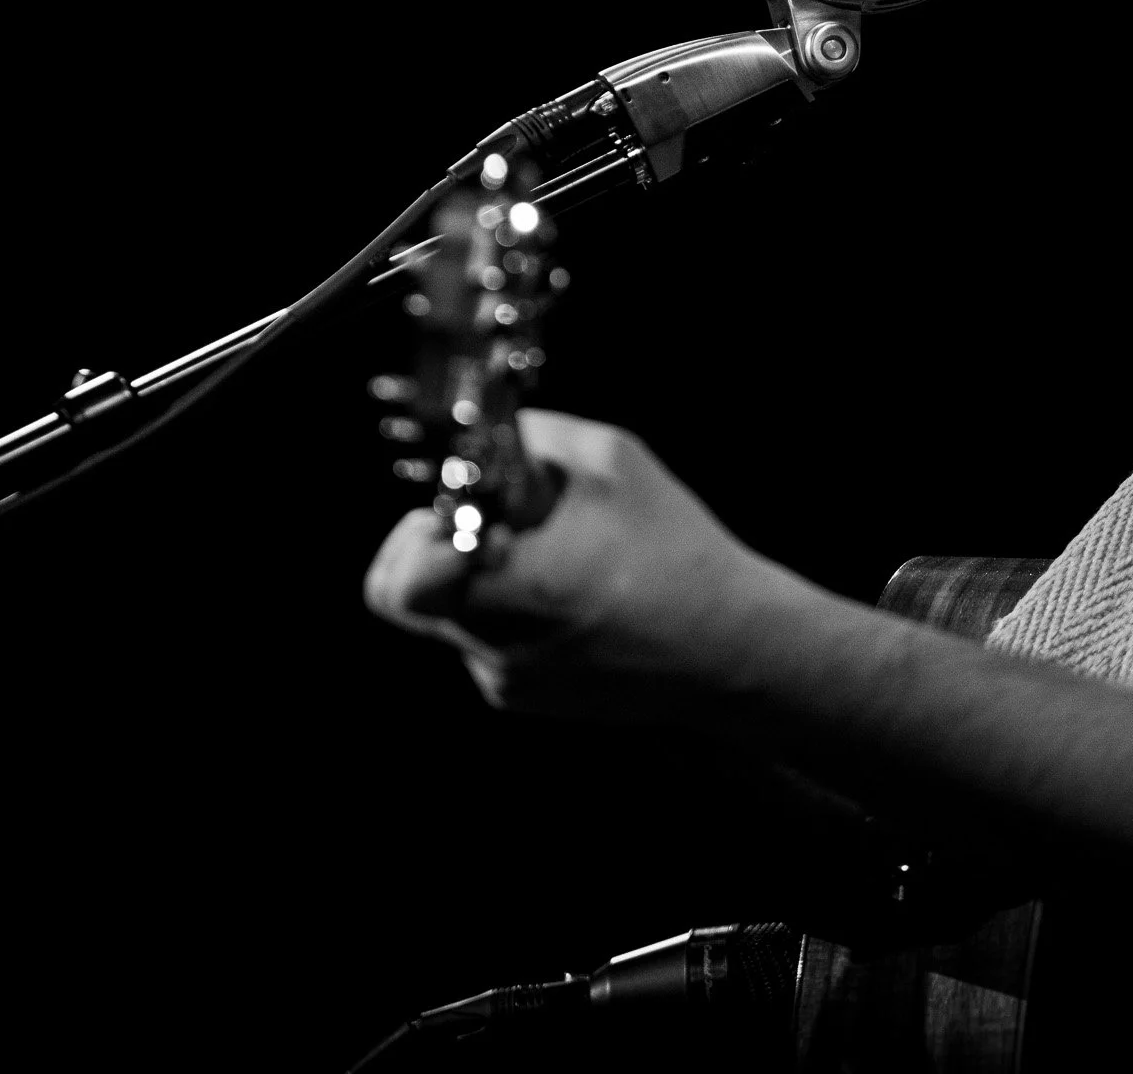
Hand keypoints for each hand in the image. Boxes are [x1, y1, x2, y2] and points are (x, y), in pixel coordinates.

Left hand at [362, 409, 770, 717]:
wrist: (731, 649)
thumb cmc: (677, 551)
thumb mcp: (612, 460)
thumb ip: (533, 437)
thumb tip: (482, 435)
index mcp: (515, 584)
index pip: (401, 578)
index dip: (416, 533)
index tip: (459, 506)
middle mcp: (497, 645)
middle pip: (408, 594)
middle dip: (430, 549)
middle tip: (478, 522)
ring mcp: (507, 680)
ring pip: (448, 614)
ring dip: (476, 577)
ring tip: (553, 556)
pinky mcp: (524, 697)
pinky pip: (485, 638)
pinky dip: (509, 607)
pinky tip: (573, 592)